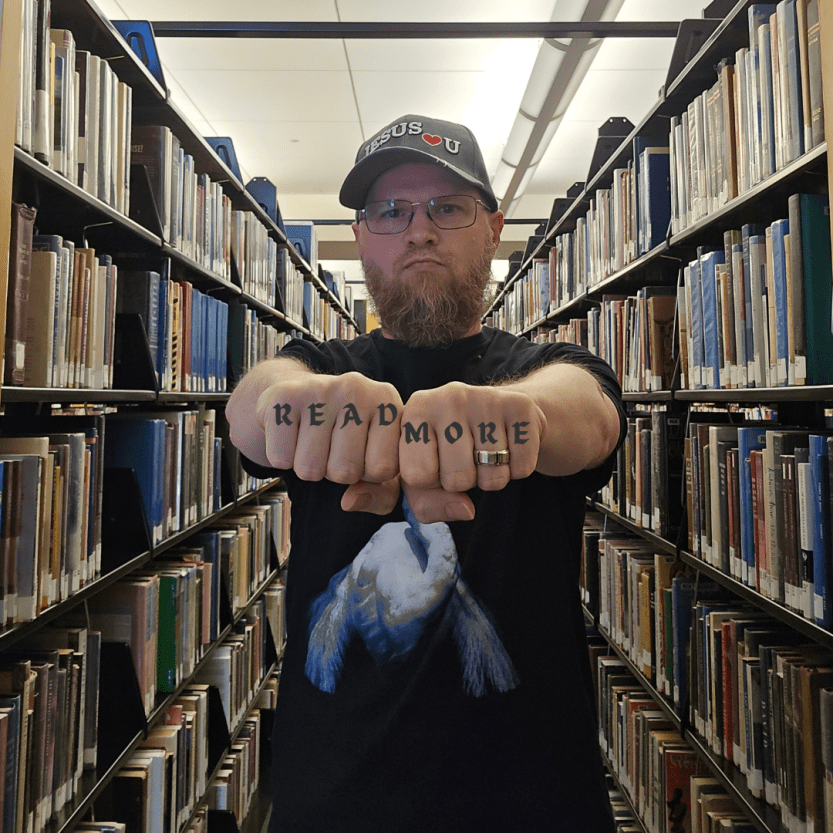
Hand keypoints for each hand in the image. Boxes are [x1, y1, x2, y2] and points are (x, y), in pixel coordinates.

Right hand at [254, 370, 404, 492]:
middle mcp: (358, 389)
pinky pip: (281, 459)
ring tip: (312, 442)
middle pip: (346, 471)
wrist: (296, 399)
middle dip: (335, 473)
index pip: (384, 468)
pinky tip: (291, 436)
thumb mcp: (374, 463)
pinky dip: (282, 458)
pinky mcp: (284, 397)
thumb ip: (381, 494)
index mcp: (388, 403)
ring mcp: (320, 389)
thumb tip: (351, 502)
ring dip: (308, 468)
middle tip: (331, 449)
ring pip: (310, 469)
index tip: (361, 455)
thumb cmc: (343, 436)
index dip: (368, 474)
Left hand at [345, 382, 546, 522]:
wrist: (509, 416)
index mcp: (413, 411)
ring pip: (492, 476)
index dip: (430, 484)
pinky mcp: (519, 406)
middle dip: (464, 484)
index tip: (434, 466)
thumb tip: (368, 504)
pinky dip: (519, 469)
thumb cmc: (454, 450)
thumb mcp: (422, 474)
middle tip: (465, 461)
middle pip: (457, 480)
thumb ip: (396, 498)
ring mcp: (484, 398)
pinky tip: (510, 448)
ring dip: (493, 478)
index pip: (417, 476)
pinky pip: (521, 467)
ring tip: (487, 455)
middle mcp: (446, 396)